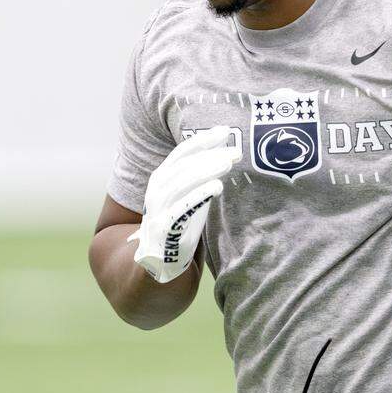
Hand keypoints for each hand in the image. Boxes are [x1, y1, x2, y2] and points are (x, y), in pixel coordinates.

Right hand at [127, 126, 240, 283]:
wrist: (160, 261)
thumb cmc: (180, 223)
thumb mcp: (191, 195)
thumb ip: (203, 176)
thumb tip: (226, 149)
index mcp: (162, 178)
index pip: (181, 152)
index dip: (202, 140)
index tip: (225, 131)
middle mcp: (156, 190)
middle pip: (183, 166)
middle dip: (210, 155)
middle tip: (235, 150)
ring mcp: (158, 208)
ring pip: (181, 183)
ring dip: (205, 170)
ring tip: (227, 163)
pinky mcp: (163, 227)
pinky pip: (182, 207)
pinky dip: (199, 194)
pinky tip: (217, 186)